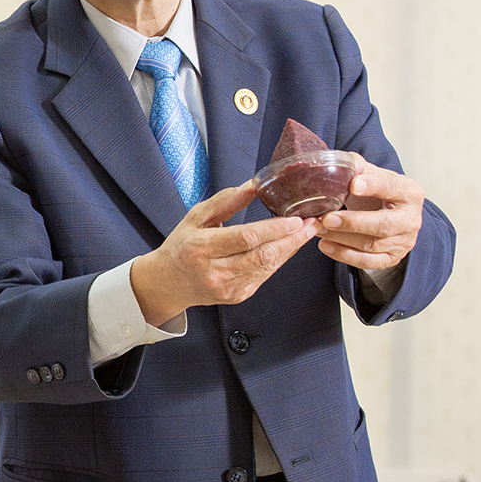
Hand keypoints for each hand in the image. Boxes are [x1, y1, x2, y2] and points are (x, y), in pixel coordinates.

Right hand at [129, 182, 318, 326]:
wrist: (168, 283)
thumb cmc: (182, 245)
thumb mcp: (195, 217)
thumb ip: (225, 201)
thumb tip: (252, 185)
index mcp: (202, 248)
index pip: (244, 238)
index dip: (273, 230)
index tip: (295, 219)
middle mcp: (215, 271)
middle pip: (262, 256)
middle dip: (292, 240)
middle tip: (312, 224)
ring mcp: (227, 288)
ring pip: (268, 268)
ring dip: (290, 250)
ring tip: (307, 232)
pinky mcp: (237, 296)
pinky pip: (264, 276)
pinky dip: (279, 260)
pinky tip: (288, 246)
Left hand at [316, 156, 423, 270]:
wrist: (393, 213)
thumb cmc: (380, 191)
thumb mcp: (373, 174)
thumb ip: (357, 166)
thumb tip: (338, 162)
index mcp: (410, 192)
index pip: (392, 188)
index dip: (373, 186)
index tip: (352, 185)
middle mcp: (411, 219)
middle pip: (383, 224)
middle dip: (352, 222)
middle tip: (326, 218)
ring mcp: (404, 241)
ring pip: (372, 245)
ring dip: (341, 238)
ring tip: (318, 229)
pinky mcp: (393, 257)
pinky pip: (368, 262)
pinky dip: (344, 255)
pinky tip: (325, 245)